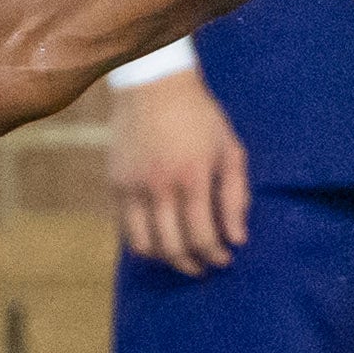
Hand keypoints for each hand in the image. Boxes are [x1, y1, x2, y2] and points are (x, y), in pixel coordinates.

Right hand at [110, 64, 250, 274]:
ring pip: (145, 245)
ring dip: (165, 259)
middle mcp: (160, 186)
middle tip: (203, 267)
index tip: (224, 259)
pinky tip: (159, 239)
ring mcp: (133, 187)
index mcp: (193, 177)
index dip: (216, 255)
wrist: (153, 86)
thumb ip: (236, 196)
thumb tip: (238, 239)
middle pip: (173, 247)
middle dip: (192, 265)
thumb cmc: (199, 117)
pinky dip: (143, 242)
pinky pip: (126, 229)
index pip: (203, 236)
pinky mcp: (115, 184)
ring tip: (179, 257)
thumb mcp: (229, 149)